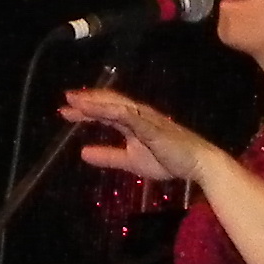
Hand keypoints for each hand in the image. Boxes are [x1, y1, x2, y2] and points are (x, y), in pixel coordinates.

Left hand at [57, 86, 209, 186]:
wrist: (197, 164)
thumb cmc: (169, 160)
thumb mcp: (131, 160)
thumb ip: (108, 156)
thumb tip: (82, 153)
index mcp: (132, 121)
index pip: (105, 112)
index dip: (85, 110)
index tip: (66, 112)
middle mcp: (137, 114)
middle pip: (107, 102)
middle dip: (86, 100)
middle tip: (65, 100)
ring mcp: (145, 118)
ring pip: (115, 105)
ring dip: (94, 102)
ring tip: (74, 100)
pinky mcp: (151, 125)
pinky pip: (128, 115)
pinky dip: (110, 110)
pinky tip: (97, 110)